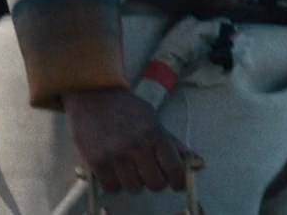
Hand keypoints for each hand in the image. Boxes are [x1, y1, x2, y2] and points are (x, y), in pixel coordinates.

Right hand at [61, 88, 195, 193]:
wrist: (93, 97)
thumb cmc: (126, 109)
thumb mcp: (152, 120)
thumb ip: (171, 141)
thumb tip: (193, 159)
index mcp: (153, 133)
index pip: (173, 168)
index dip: (178, 180)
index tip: (177, 184)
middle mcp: (135, 146)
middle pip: (155, 183)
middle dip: (156, 181)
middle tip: (150, 173)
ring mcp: (115, 156)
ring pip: (134, 188)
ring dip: (135, 182)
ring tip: (130, 169)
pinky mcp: (96, 162)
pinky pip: (112, 187)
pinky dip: (116, 183)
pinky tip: (115, 170)